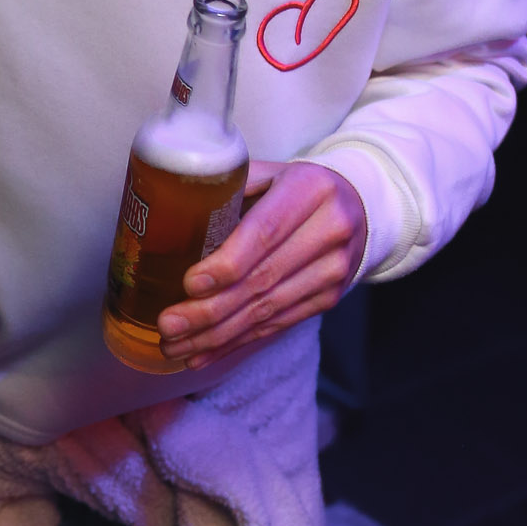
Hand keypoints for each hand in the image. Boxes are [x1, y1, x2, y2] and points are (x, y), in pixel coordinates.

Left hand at [155, 159, 366, 369]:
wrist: (358, 207)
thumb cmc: (294, 187)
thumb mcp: (269, 171)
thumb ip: (229, 186)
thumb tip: (170, 210)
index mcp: (309, 190)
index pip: (264, 232)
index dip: (227, 263)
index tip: (190, 284)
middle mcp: (328, 231)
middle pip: (263, 279)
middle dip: (211, 310)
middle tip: (168, 325)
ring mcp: (333, 270)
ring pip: (268, 310)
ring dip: (216, 335)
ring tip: (174, 345)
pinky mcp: (328, 298)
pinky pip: (276, 325)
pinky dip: (236, 342)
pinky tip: (203, 354)